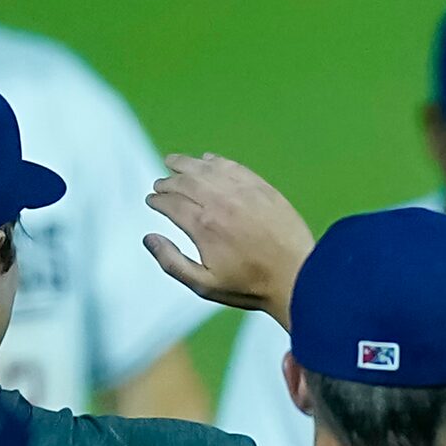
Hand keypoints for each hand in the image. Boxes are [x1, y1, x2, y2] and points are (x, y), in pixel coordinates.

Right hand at [144, 155, 313, 321]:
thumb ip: (172, 262)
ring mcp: (242, 191)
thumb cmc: (249, 285)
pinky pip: (232, 166)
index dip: (157, 200)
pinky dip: (215, 161)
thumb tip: (149, 239)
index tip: (152, 200)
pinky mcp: (261, 187)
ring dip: (186, 164)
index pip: (170, 203)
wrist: (296, 275)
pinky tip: (207, 160)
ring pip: (206, 168)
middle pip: (184, 181)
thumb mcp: (204, 284)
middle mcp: (220, 202)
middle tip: (160, 183)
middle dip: (167, 180)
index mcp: (203, 226)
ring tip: (173, 161)